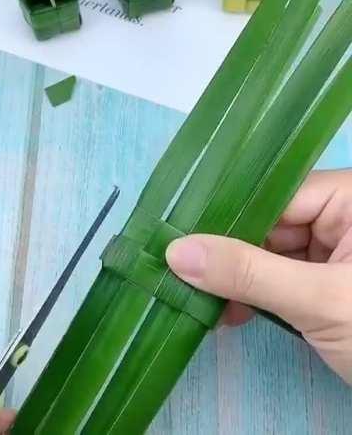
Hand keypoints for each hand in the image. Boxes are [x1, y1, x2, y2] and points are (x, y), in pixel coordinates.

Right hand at [166, 169, 351, 384]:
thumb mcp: (320, 300)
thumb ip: (249, 273)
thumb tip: (177, 252)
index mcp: (350, 198)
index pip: (276, 196)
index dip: (229, 218)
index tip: (182, 241)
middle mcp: (340, 216)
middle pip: (268, 226)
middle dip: (229, 257)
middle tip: (185, 278)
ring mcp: (332, 250)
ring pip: (267, 254)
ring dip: (237, 281)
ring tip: (206, 304)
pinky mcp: (324, 280)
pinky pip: (278, 277)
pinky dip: (255, 295)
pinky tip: (231, 314)